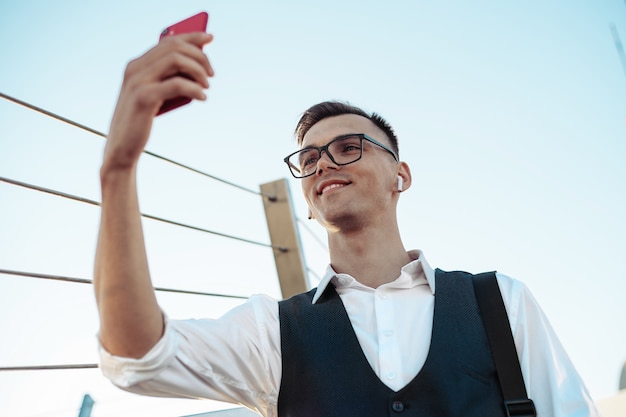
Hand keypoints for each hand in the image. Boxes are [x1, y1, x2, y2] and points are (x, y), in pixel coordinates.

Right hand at [103, 32, 213, 172]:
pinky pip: (177, 84)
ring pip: (176, 60)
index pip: (167, 41)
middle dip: (199, 55)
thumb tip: (196, 66)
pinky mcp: (144, 97)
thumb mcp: (155, 95)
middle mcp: (135, 68)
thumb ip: (168, 79)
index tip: (209, 38)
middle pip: (174, 47)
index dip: (191, 37)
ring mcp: (138, 81)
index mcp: (137, 65)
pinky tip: (202, 97)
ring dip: (198, 70)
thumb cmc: (142, 121)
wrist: (122, 147)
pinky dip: (194, 89)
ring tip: (207, 86)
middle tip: (211, 73)